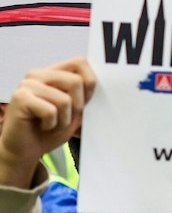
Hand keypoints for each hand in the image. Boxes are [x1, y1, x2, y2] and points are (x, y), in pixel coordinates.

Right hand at [0, 59, 94, 188]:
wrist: (26, 150)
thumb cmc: (51, 129)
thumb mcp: (75, 110)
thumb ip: (86, 94)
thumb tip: (109, 82)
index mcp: (53, 72)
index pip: (80, 62)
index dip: (90, 83)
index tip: (85, 102)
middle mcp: (39, 74)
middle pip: (76, 81)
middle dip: (78, 106)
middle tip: (67, 118)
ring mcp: (28, 85)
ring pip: (65, 99)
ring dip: (65, 119)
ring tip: (54, 124)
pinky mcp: (20, 98)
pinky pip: (51, 111)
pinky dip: (52, 125)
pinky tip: (43, 126)